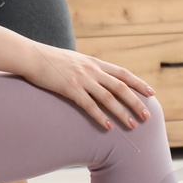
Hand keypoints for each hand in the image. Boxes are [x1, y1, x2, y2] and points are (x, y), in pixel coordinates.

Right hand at [22, 43, 155, 130]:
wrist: (31, 56)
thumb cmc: (49, 59)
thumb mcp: (73, 59)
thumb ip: (86, 67)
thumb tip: (95, 75)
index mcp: (94, 62)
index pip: (123, 73)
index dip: (138, 83)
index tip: (151, 93)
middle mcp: (92, 70)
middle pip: (120, 87)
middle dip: (136, 102)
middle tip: (147, 116)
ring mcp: (81, 79)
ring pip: (108, 98)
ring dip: (122, 112)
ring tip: (132, 125)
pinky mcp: (70, 88)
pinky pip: (89, 105)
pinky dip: (100, 116)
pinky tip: (108, 126)